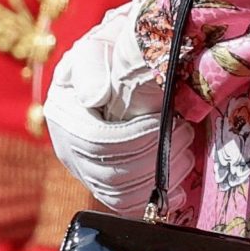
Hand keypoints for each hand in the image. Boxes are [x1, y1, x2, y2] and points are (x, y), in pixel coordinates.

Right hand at [43, 0, 169, 214]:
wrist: (123, 63)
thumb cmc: (114, 51)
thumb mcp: (101, 45)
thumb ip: (94, 65)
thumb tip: (95, 96)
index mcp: (63, 110)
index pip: (95, 141)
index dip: (136, 139)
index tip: (170, 121)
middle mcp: (67, 144)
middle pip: (108, 173)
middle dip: (154, 158)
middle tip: (185, 134)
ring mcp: (84, 167)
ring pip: (118, 194)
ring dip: (158, 178)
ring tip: (183, 152)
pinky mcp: (104, 182)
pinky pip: (124, 205)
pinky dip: (153, 199)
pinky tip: (175, 184)